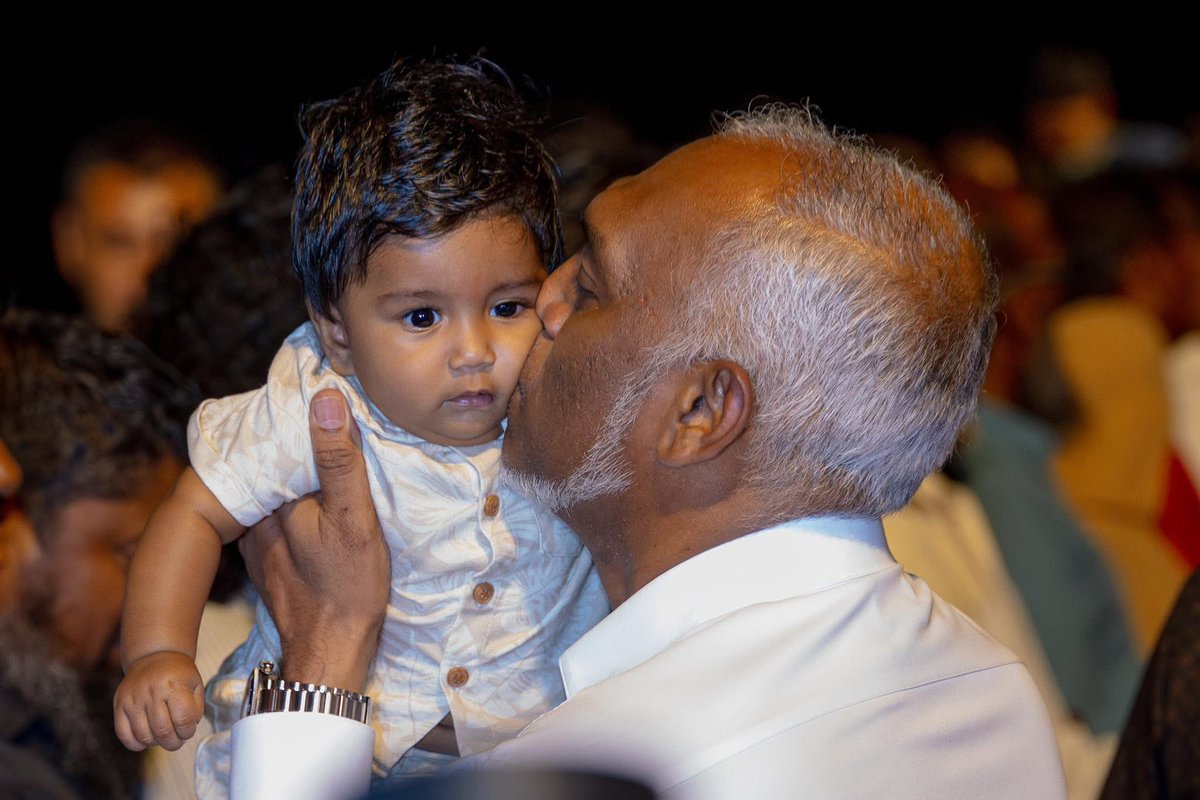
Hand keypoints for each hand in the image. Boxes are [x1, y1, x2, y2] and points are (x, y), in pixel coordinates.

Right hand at [113, 651, 203, 751]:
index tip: (188, 731)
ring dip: (156, 743)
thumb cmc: (178, 674)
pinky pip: (124, 734)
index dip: (188, 732)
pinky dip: (136, 743)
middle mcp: (151, 692)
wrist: (155, 656)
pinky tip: (147, 738)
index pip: (183, 720)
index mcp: (174, 686)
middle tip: (177, 741)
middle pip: (163, 731)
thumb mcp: (196, 685)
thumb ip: (196, 710)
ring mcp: (133, 699)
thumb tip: (187, 729)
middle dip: (174, 743)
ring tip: (163, 737)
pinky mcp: (119, 704)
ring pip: (144, 736)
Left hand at [239, 388, 389, 691]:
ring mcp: (257, 539)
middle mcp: (255, 515)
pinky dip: (293, 504)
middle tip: (330, 422)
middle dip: (297, 444)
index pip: (281, 442)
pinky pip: (276, 516)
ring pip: (274, 491)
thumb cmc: (347, 587)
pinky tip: (314, 504)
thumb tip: (326, 400)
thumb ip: (340, 461)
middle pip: (275, 465)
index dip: (301, 419)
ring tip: (327, 455)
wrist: (330, 654)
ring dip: (295, 474)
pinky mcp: (265, 560)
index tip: (325, 395)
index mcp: (273, 498)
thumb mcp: (354, 518)